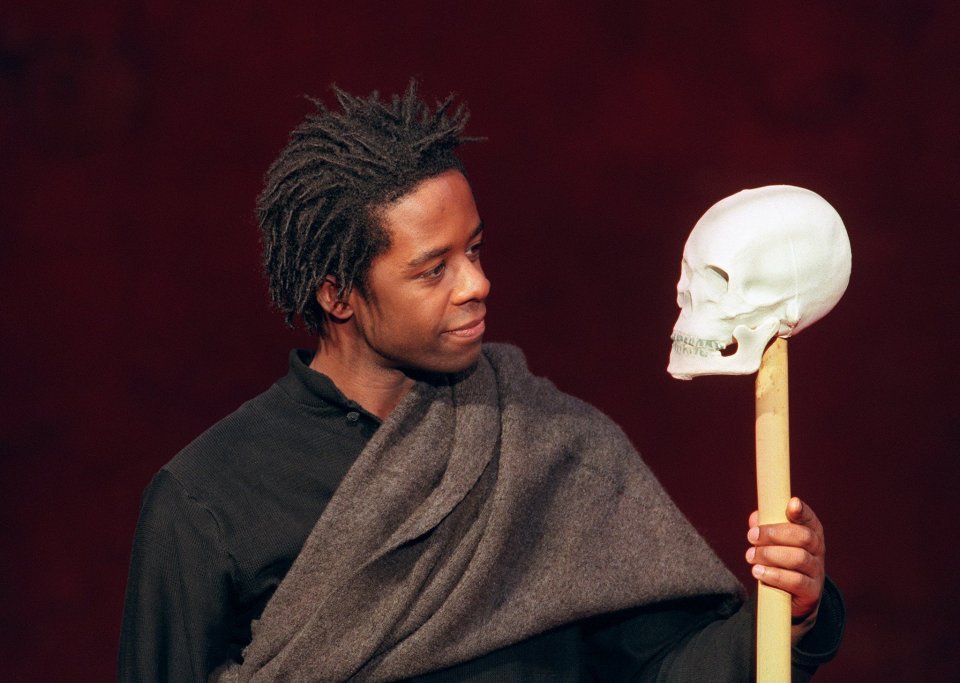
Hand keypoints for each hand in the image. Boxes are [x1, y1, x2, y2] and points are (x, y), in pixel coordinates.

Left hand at [745, 497, 824, 643]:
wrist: (793, 598)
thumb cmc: (781, 561)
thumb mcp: (773, 543)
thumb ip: (765, 528)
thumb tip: (755, 518)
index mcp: (811, 533)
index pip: (810, 519)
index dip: (802, 511)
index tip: (791, 504)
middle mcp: (818, 550)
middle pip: (803, 537)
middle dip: (774, 534)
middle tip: (751, 536)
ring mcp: (817, 571)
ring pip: (798, 558)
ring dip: (770, 555)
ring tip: (750, 556)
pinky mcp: (812, 591)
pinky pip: (796, 581)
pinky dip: (774, 575)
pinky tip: (758, 572)